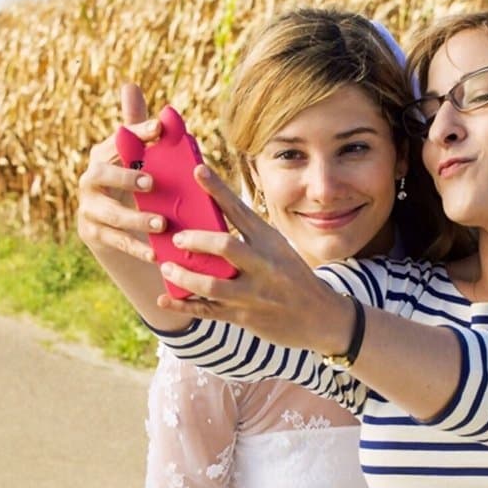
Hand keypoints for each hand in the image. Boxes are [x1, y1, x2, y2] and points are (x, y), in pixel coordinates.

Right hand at [76, 83, 165, 262]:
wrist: (113, 224)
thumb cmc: (132, 180)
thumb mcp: (136, 157)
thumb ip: (137, 128)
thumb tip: (130, 85)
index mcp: (103, 156)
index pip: (117, 140)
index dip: (137, 133)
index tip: (159, 128)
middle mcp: (90, 180)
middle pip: (100, 174)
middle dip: (124, 178)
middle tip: (152, 182)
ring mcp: (89, 208)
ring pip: (111, 214)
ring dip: (136, 218)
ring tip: (162, 223)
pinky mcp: (92, 233)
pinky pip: (115, 241)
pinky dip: (135, 247)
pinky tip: (155, 253)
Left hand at [156, 164, 351, 354]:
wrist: (322, 316)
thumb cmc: (292, 276)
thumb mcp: (279, 249)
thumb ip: (250, 237)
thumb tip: (210, 218)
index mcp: (269, 241)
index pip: (239, 210)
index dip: (216, 189)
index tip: (197, 171)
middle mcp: (262, 265)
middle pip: (225, 246)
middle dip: (196, 240)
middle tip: (176, 237)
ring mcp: (253, 293)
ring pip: (211, 284)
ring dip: (184, 275)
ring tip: (166, 266)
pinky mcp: (245, 317)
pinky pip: (208, 311)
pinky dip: (183, 306)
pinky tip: (164, 299)